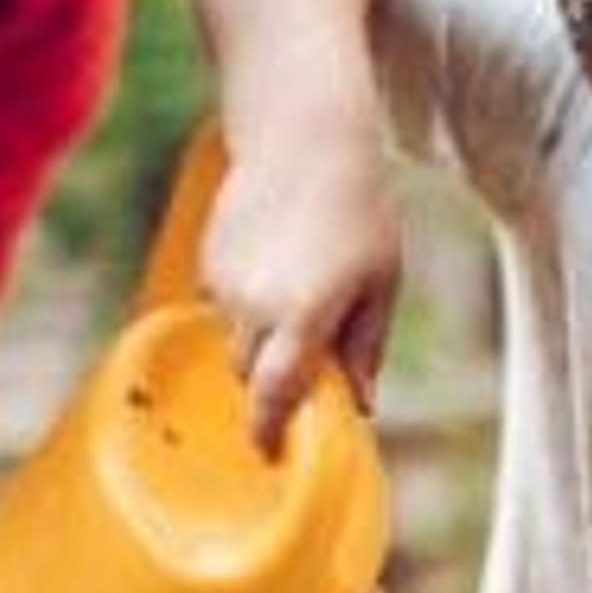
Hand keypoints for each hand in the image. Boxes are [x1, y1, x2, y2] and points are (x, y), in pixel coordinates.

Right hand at [200, 135, 401, 451]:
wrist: (304, 137)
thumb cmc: (360, 209)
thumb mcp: (381, 281)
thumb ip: (366, 349)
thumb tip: (363, 407)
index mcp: (305, 315)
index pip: (276, 395)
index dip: (269, 431)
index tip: (270, 454)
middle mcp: (256, 305)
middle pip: (251, 375)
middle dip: (272, 384)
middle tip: (302, 373)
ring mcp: (226, 283)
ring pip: (236, 339)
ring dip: (262, 340)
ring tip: (300, 291)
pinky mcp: (210, 261)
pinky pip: (224, 304)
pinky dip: (248, 304)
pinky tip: (278, 261)